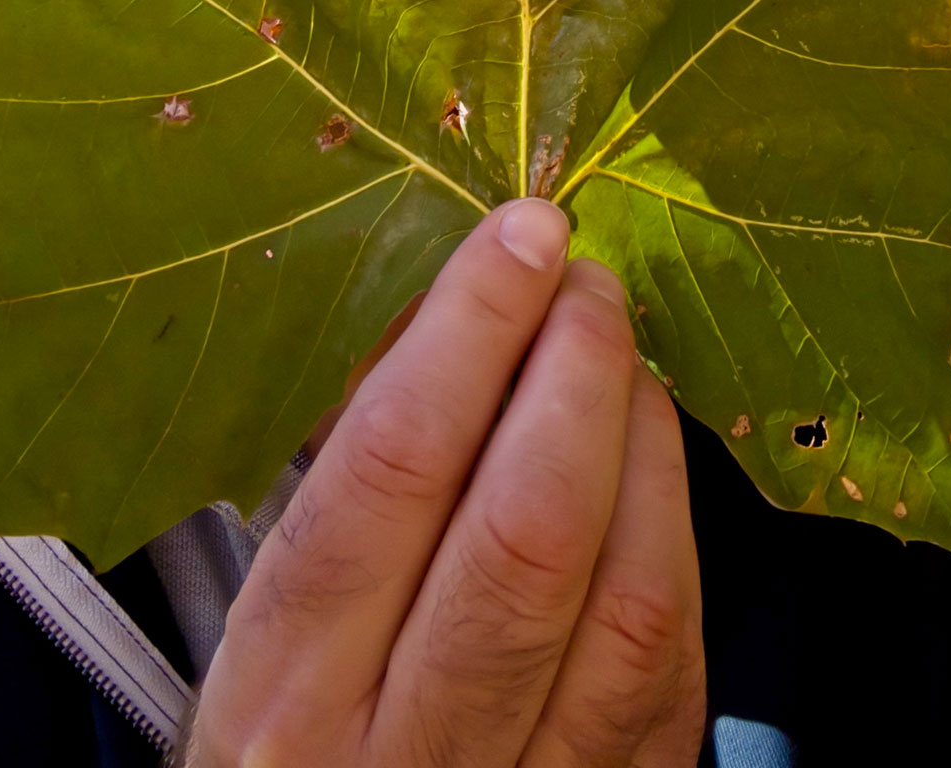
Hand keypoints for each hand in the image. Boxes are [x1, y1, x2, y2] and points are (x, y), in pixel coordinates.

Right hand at [182, 198, 705, 766]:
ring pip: (632, 593)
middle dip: (575, 367)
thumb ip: (359, 474)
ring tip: (619, 354)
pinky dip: (672, 521)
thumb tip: (465, 308)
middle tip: (585, 279)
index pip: (393, 469)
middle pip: (529, 529)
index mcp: (291, 686)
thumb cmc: (298, 735)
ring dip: (642, 436)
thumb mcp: (274, 618)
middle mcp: (410, 754)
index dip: (472, 330)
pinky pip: (676, 648)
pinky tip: (646, 455)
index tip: (519, 235)